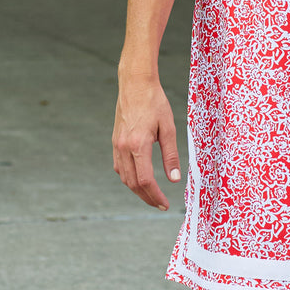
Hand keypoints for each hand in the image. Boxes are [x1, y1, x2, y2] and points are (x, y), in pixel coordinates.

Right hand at [112, 76, 180, 209]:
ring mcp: (117, 145)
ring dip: (137, 190)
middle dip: (147, 197)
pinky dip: (129, 177)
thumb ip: (171, 155)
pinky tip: (139, 179)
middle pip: (133, 184)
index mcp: (138, 145)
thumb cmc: (155, 102)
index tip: (165, 204)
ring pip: (124, 177)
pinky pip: (120, 167)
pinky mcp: (115, 141)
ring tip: (152, 195)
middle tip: (160, 204)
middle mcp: (124, 147)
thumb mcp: (168, 127)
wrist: (135, 84)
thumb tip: (174, 179)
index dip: (155, 196)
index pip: (145, 180)